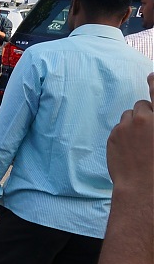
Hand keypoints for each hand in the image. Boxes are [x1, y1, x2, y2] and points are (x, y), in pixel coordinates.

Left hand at [106, 73, 153, 188]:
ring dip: (133, 124)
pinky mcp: (114, 136)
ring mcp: (127, 127)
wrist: (143, 188)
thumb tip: (148, 117)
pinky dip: (123, 135)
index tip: (151, 75)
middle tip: (149, 130)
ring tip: (140, 142)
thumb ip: (153, 125)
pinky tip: (130, 150)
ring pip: (128, 117)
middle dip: (146, 113)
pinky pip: (119, 128)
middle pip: (142, 105)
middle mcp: (145, 120)